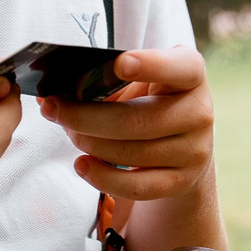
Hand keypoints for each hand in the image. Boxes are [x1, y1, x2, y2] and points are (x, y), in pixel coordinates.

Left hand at [36, 47, 213, 202]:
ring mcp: (195, 150)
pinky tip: (82, 165)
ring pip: (131, 154)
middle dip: (85, 117)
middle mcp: (200, 111)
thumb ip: (106, 82)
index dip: (151, 65)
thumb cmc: (149, 102)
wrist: (183, 144)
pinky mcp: (182, 181)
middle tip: (53, 109)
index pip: (180, 67)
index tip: (120, 63)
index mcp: (191, 74)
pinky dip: (102, 178)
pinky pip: (136, 187)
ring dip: (90, 144)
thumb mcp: (139, 83)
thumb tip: (51, 95)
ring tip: (70, 134)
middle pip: (137, 119)